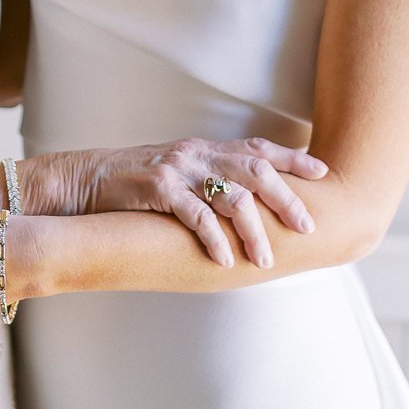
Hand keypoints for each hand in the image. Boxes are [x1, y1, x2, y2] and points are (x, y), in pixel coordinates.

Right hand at [81, 137, 324, 268]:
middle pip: (255, 170)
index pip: (258, 149)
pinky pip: (194, 215)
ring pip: (230, 195)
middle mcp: (197, 154)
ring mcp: (178, 169)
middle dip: (286, 199)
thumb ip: (211, 179)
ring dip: (253, 230)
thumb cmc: (136, 184)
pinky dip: (213, 238)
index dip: (292, 159)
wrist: (86, 181)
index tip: (323, 174)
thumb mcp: (180, 173)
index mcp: (206, 149)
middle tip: (307, 227)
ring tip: (265, 259)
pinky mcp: (156, 188)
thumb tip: (251, 201)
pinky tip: (224, 260)